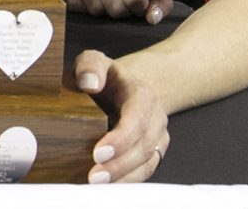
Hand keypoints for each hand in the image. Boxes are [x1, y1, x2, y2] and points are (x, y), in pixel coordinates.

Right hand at [62, 0, 172, 23]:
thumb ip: (162, 2)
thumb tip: (152, 19)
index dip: (139, 8)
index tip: (138, 3)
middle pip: (114, 8)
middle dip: (122, 12)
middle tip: (122, 3)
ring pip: (95, 10)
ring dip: (104, 13)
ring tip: (108, 2)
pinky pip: (77, 8)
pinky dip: (86, 10)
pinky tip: (93, 2)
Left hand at [75, 50, 168, 183]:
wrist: (123, 87)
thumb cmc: (105, 77)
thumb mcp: (93, 62)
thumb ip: (89, 66)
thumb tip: (89, 83)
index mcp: (142, 95)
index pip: (137, 119)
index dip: (120, 138)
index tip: (98, 152)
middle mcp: (155, 118)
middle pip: (143, 146)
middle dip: (119, 164)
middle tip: (94, 176)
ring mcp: (157, 138)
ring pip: (147, 162)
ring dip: (123, 176)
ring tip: (97, 183)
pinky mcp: (152, 154)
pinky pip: (144, 172)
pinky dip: (127, 181)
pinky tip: (108, 186)